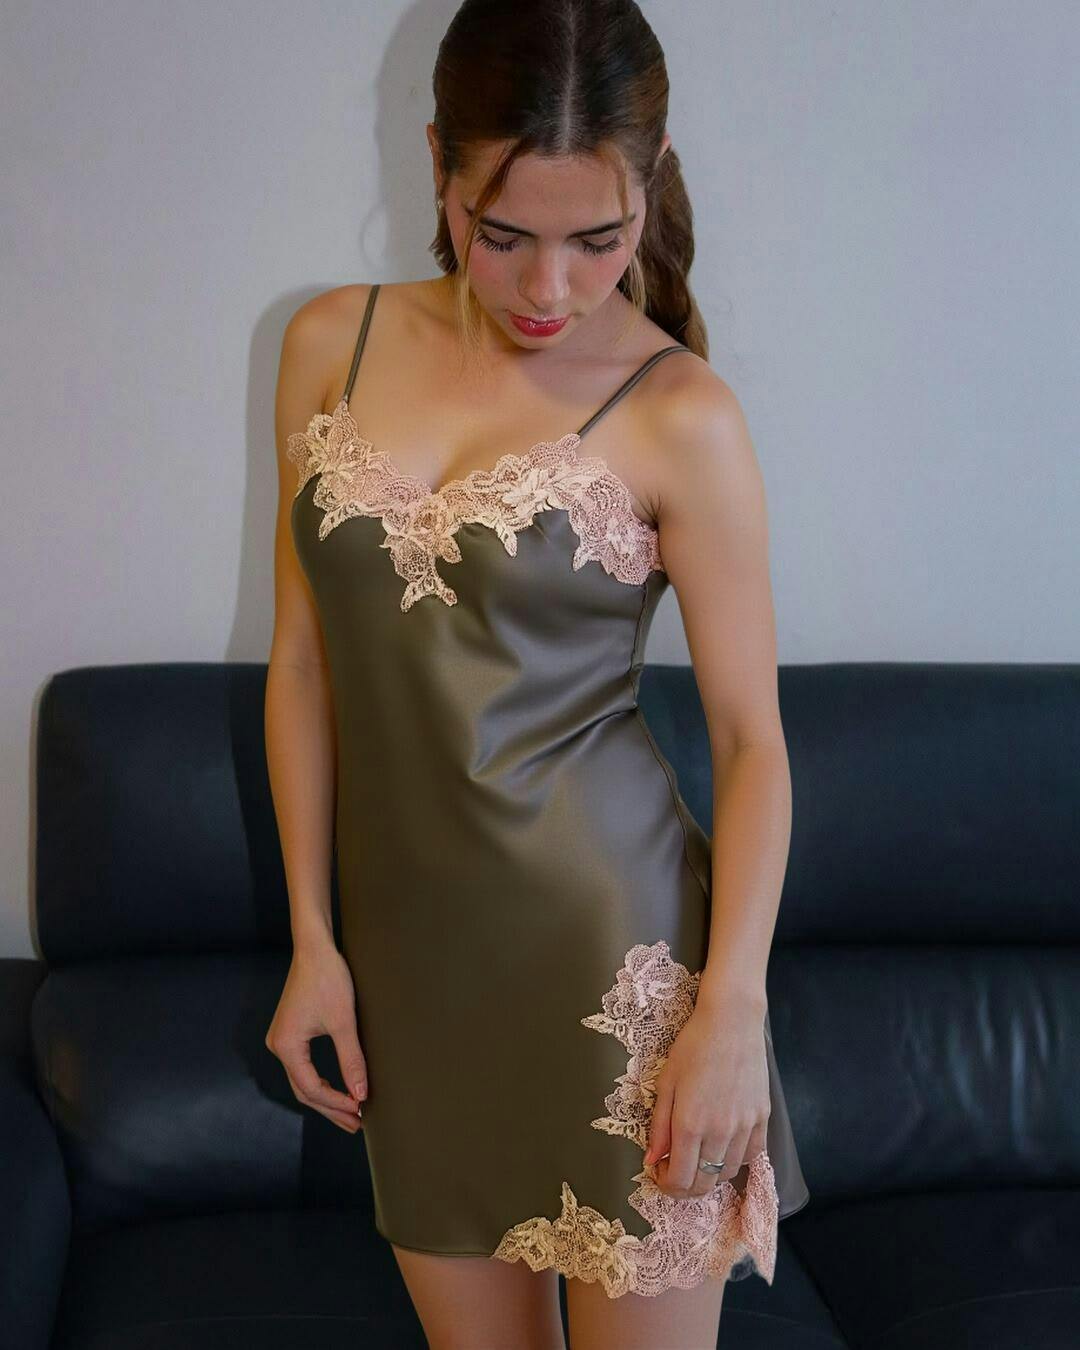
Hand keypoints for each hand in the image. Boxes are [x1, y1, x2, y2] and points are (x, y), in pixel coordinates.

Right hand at [265, 943, 367, 1134]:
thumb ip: (351, 1060)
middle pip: (304, 1089)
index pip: (312, 1088)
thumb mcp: (343, 1022)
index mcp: (286, 1046)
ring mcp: (282, 1039)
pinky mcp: (290, 1032)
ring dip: (327, 1096)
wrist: (315, 948)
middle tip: (355, 1123)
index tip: (360, 1110)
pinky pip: (303, 1066)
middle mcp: (278, 1045)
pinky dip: (321, 1080)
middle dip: (331, 1107)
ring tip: (351, 1110)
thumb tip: (361, 1094)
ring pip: (303, 1080)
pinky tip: (338, 1087)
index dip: (336, 1103)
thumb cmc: (328, 979)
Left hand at [642, 996, 769, 1197]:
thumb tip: (651, 1160)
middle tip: (674, 1170)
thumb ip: (659, 1126)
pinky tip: (722, 1146)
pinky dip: (734, 1160)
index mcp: (690, 1124)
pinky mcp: (762, 1118)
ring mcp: (745, 1127)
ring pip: (727, 1174)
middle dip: (685, 1187)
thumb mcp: (666, 1082)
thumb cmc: (693, 1046)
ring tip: (697, 1156)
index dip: (666, 1185)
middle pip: (704, 1184)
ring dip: (709, 1174)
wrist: (731, 1021)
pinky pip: (751, 1156)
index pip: (680, 1179)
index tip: (659, 1171)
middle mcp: (719, 1132)